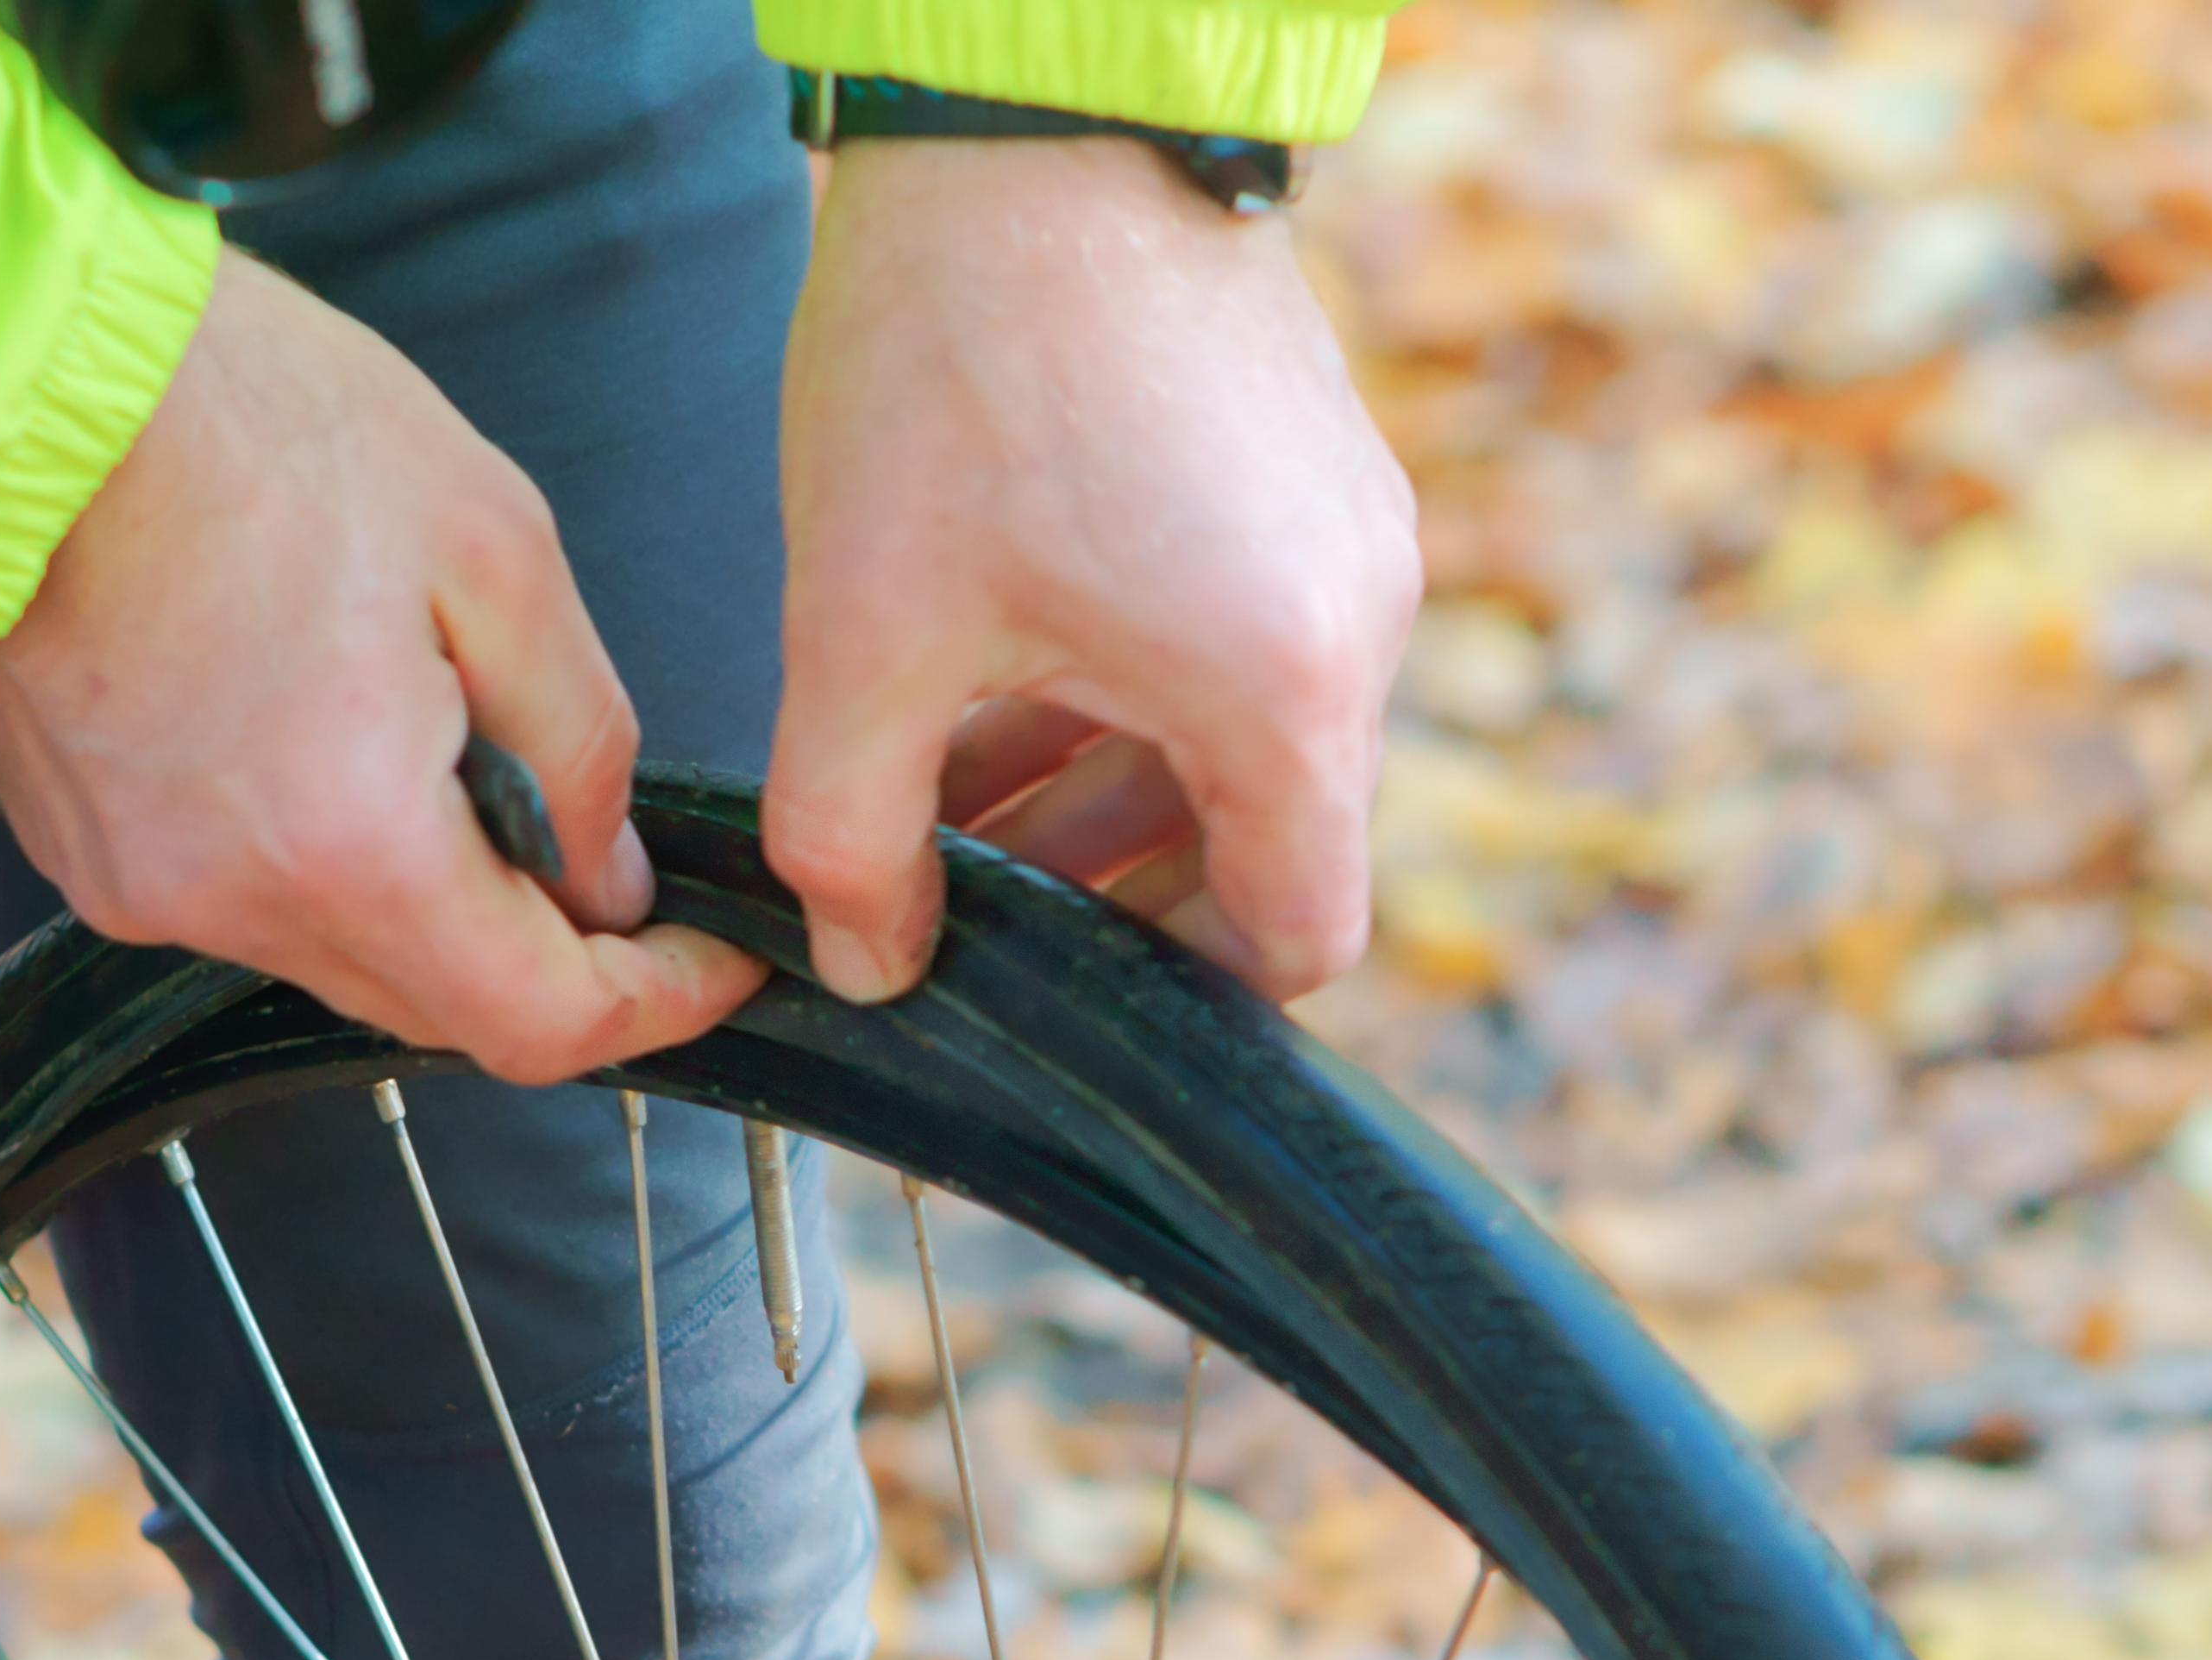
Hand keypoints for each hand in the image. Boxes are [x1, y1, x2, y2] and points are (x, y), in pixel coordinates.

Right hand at [0, 251, 758, 1082]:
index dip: (648, 1008)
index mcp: (355, 846)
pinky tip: (326, 739)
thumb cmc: (251, 422)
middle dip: (542, 953)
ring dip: (424, 900)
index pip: (537, 1024)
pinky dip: (319, 862)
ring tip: (445, 753)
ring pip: (341, 960)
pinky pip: (244, 903)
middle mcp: (237, 904)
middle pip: (440, 1009)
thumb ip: (577, 740)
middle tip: (603, 855)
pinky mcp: (86, 855)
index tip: (712, 961)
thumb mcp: (495, 550)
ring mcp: (143, 890)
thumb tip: (609, 874)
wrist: (15, 373)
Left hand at [768, 137, 1421, 1003]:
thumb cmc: (959, 359)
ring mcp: (1350, 538)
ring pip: (1241, 738)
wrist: (1029, 118)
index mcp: (1283, 692)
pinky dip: (1136, 684)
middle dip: (1110, 881)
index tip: (1056, 982)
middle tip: (960, 884)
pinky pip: (1245, 636)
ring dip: (1106, 783)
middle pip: (1264, 840)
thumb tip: (870, 966)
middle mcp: (1358, 624)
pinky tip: (996, 666)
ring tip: (947, 783)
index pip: (1296, 937)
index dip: (1175, 990)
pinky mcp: (1315, 471)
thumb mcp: (866, 630)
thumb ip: (853, 836)